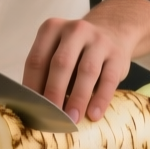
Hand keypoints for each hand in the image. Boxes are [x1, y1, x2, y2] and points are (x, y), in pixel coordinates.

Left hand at [23, 0, 149, 123]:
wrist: (113, 31)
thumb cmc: (77, 51)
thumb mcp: (58, 51)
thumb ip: (46, 73)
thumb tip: (35, 108)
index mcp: (51, 29)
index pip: (37, 59)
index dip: (32, 86)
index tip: (31, 109)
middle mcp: (75, 30)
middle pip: (61, 63)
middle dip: (54, 92)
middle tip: (51, 117)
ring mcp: (99, 40)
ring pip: (87, 71)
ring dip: (77, 98)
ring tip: (72, 119)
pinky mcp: (118, 54)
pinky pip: (109, 79)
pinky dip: (100, 99)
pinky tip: (94, 115)